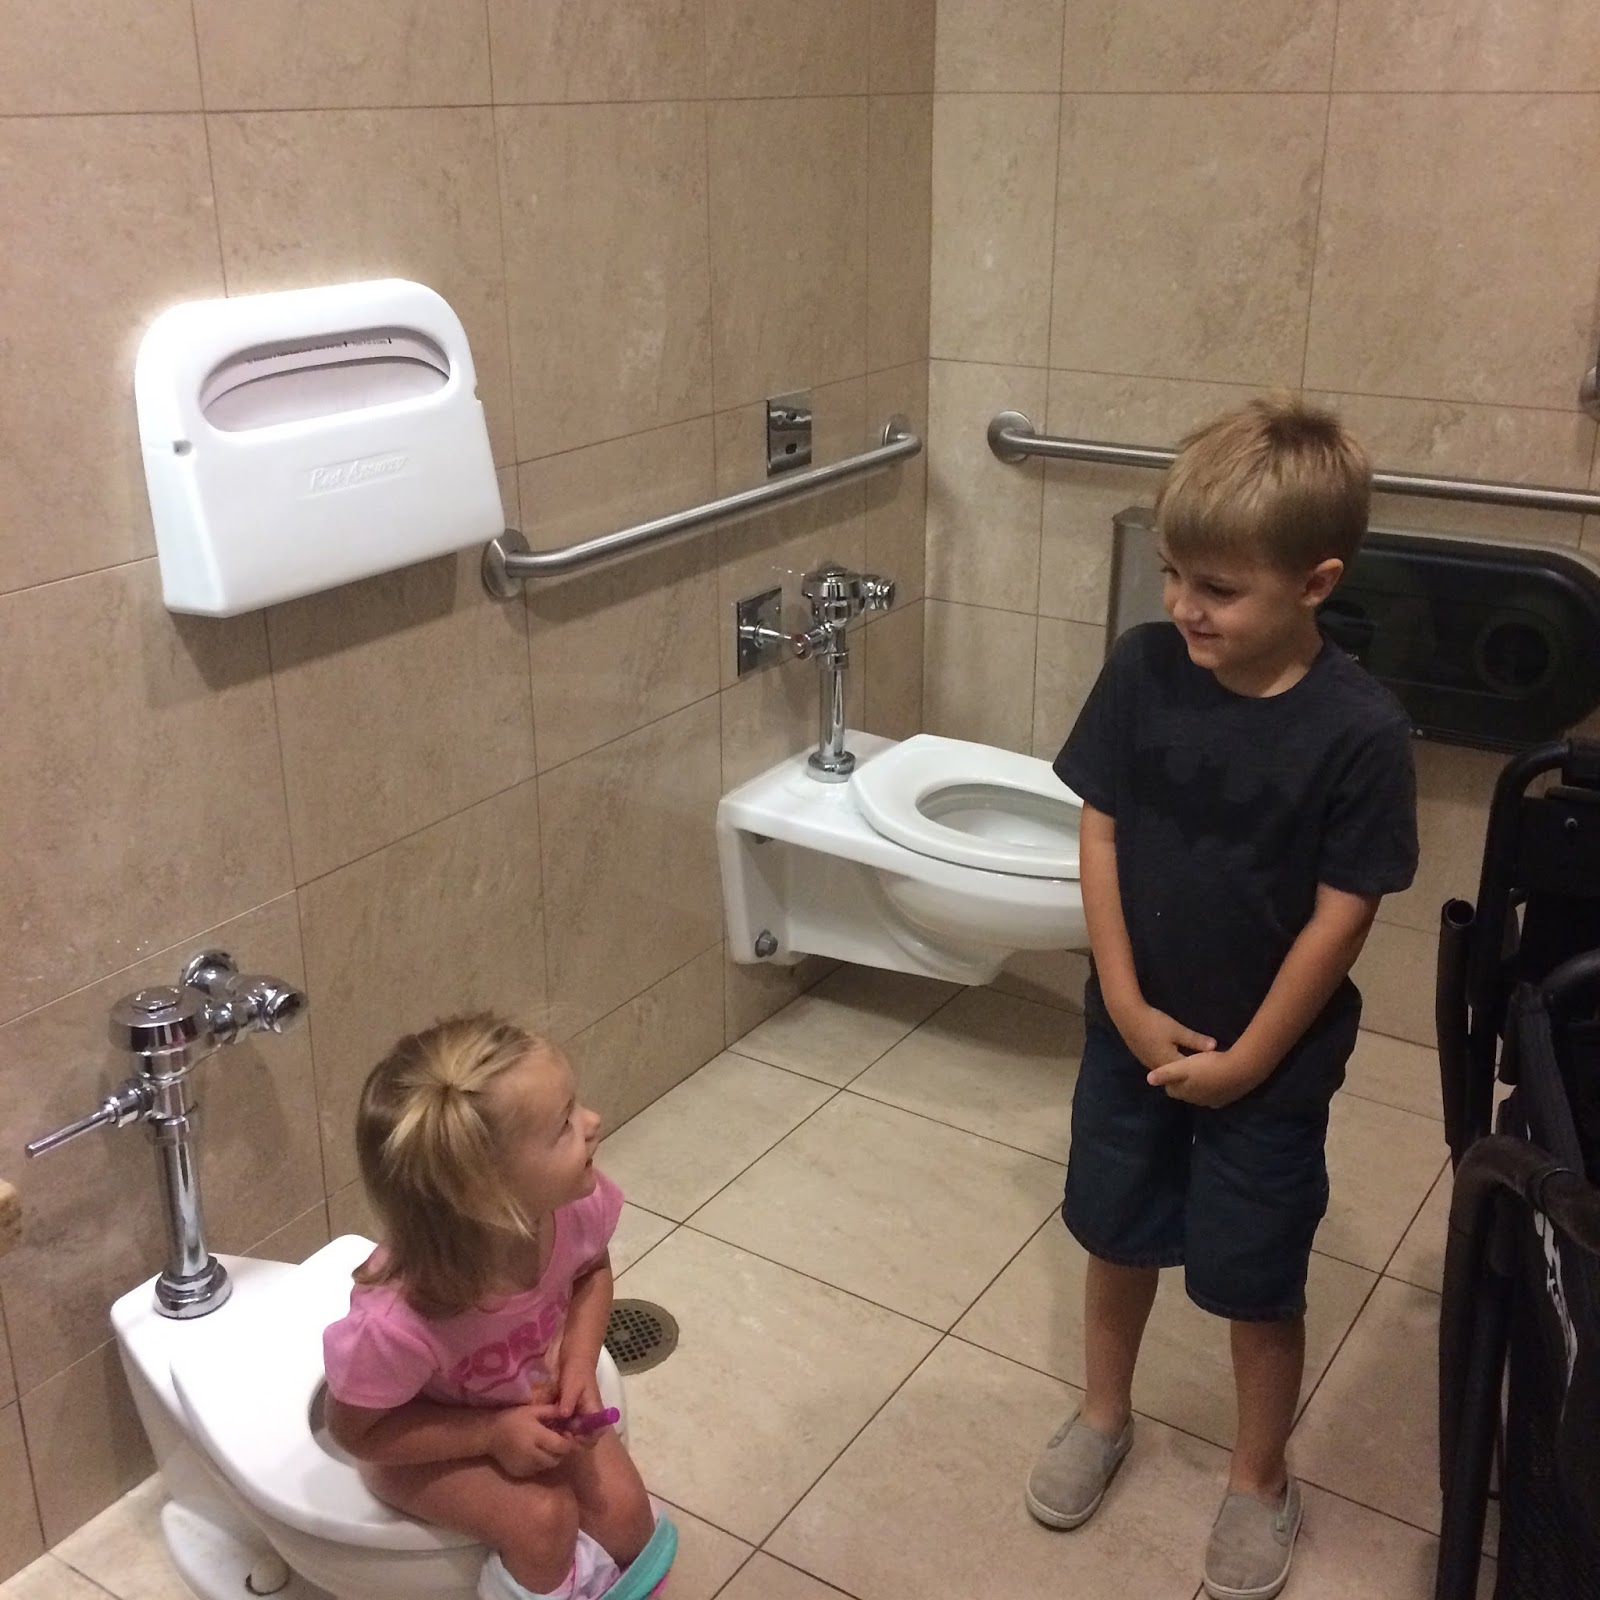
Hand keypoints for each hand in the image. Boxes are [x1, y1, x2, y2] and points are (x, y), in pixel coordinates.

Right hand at [487, 1402, 573, 1476]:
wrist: (489, 1435)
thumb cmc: (512, 1419)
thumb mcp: (532, 1410)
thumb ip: (551, 1412)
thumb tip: (568, 1414)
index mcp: (536, 1436)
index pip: (561, 1446)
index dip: (568, 1443)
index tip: (567, 1435)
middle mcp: (532, 1454)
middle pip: (556, 1459)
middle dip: (561, 1452)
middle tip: (558, 1442)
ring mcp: (525, 1466)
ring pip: (547, 1467)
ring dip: (551, 1458)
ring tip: (546, 1447)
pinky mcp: (519, 1473)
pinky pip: (536, 1471)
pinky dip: (540, 1464)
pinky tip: (534, 1453)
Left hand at [556, 1362, 605, 1447]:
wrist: (575, 1359)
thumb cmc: (576, 1371)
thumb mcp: (571, 1385)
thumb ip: (568, 1401)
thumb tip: (565, 1415)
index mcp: (594, 1411)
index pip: (596, 1434)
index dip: (585, 1441)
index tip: (569, 1439)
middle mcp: (588, 1416)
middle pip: (584, 1438)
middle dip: (571, 1441)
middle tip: (555, 1437)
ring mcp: (580, 1415)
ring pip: (574, 1433)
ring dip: (564, 1435)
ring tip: (549, 1433)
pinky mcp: (571, 1413)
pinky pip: (566, 1426)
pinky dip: (559, 1429)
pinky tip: (548, 1427)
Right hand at [1114, 1002, 1215, 1073]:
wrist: (1127, 1016)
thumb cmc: (1153, 1023)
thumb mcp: (1177, 1030)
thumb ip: (1195, 1040)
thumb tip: (1215, 1047)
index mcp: (1168, 1063)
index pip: (1189, 1073)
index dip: (1202, 1072)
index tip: (1215, 1070)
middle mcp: (1158, 1067)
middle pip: (1178, 1076)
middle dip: (1192, 1075)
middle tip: (1207, 1073)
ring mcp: (1150, 1063)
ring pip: (1169, 1073)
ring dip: (1180, 1072)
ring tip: (1195, 1070)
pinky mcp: (1145, 1058)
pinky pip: (1162, 1067)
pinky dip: (1172, 1067)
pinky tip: (1177, 1062)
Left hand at [1146, 1049, 1262, 1108]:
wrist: (1241, 1071)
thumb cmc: (1208, 1067)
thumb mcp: (1183, 1067)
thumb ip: (1166, 1073)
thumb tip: (1148, 1079)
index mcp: (1185, 1093)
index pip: (1171, 1089)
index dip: (1170, 1079)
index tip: (1173, 1067)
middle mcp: (1198, 1101)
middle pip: (1186, 1093)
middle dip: (1184, 1083)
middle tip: (1187, 1068)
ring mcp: (1214, 1101)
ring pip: (1201, 1094)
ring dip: (1200, 1085)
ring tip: (1202, 1071)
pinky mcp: (1227, 1098)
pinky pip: (1216, 1095)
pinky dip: (1214, 1088)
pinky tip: (1217, 1079)